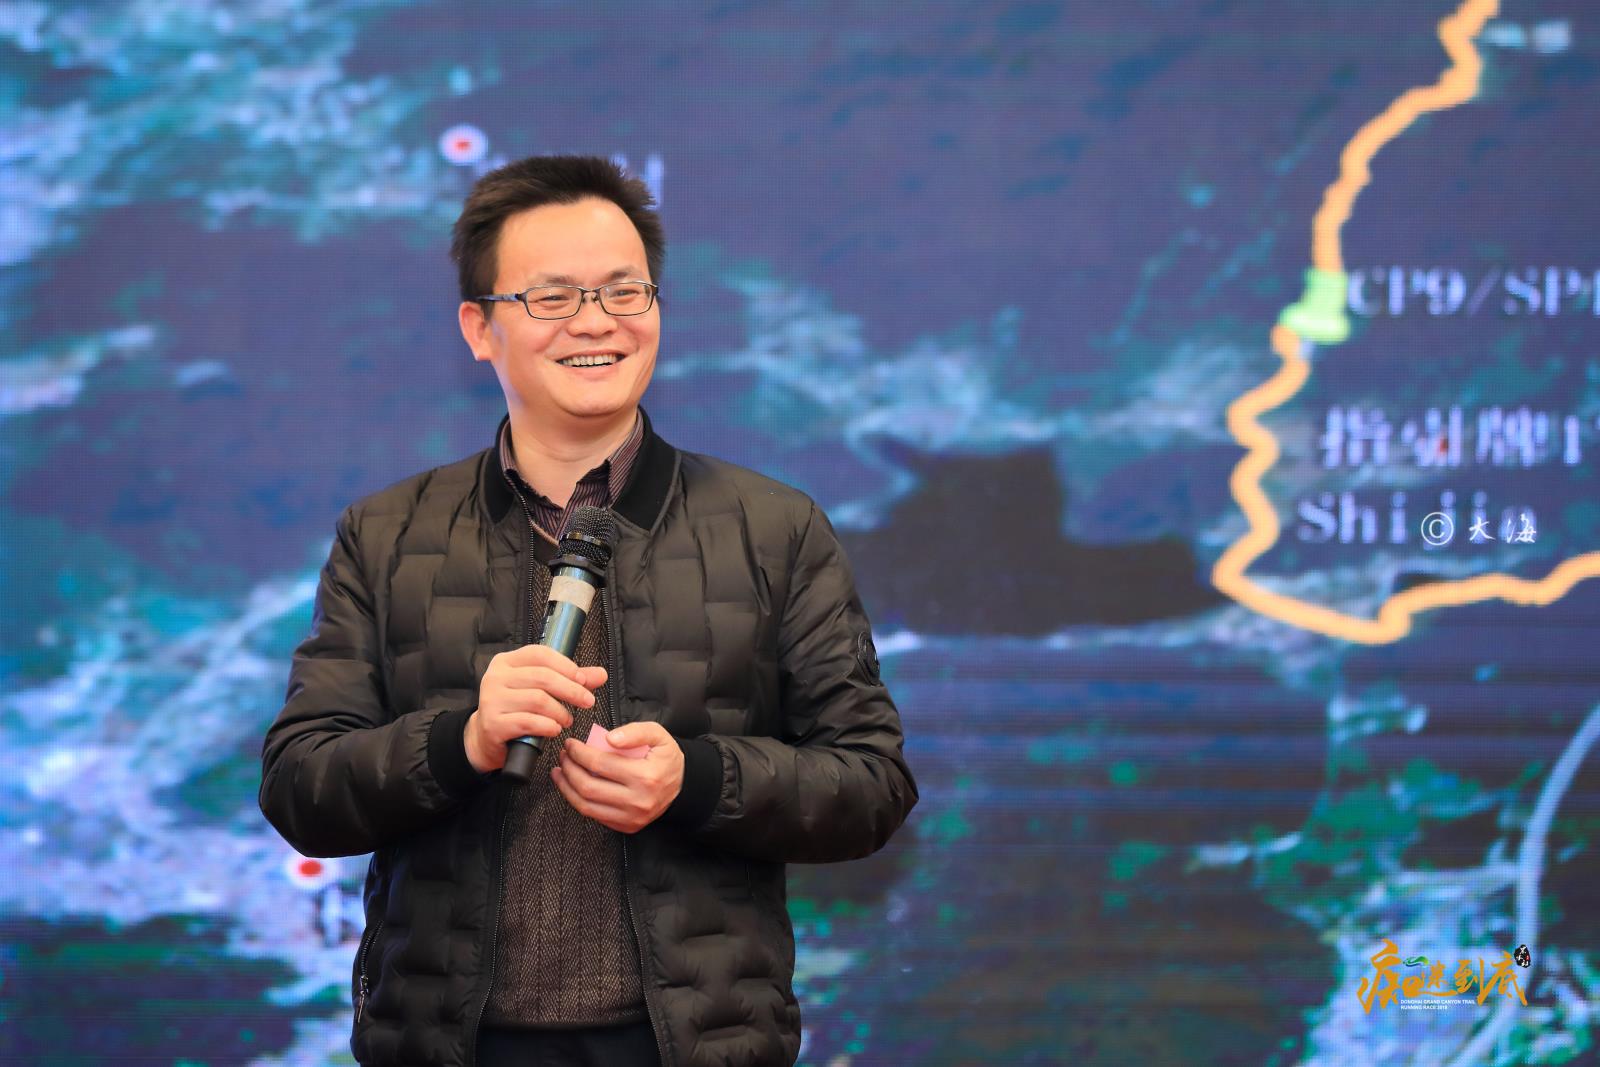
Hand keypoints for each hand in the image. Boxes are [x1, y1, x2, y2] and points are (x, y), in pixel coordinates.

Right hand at [465, 645, 607, 772]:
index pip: (540, 654)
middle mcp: (496, 677)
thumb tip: (600, 674)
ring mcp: (492, 700)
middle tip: (587, 702)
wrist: (485, 738)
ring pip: (538, 700)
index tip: (583, 679)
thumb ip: (569, 680)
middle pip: (543, 677)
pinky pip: (529, 722)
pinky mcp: (493, 723)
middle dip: (571, 690)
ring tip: (566, 720)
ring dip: (560, 712)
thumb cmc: (515, 710)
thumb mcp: (540, 690)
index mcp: (506, 662)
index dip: (566, 665)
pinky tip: (554, 729)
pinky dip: (548, 726)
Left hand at [552, 721, 683, 832]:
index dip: (578, 753)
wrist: (683, 786)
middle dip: (569, 769)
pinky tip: (572, 787)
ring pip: (586, 806)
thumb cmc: (666, 759)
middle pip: (588, 787)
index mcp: (645, 776)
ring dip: (566, 788)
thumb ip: (635, 732)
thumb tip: (608, 738)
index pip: (600, 764)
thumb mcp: (658, 736)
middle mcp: (637, 801)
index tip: (570, 744)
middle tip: (564, 756)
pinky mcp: (627, 826)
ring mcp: (631, 817)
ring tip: (560, 772)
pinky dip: (578, 801)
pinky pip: (594, 816)